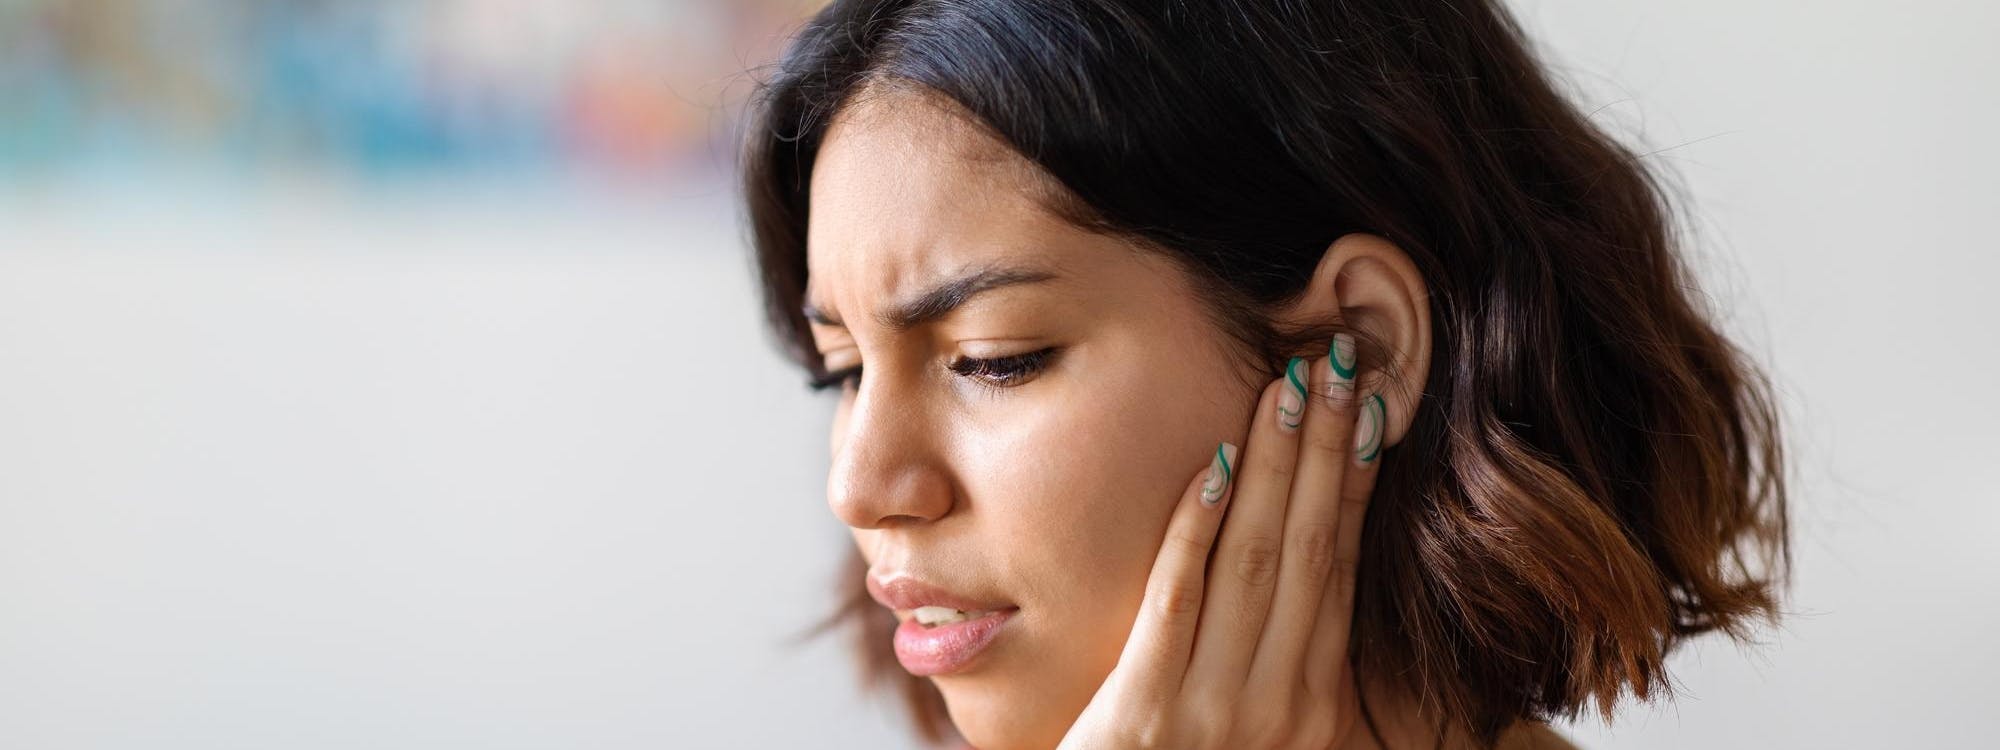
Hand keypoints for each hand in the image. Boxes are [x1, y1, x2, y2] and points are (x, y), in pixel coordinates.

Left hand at [1058, 335, 1386, 749]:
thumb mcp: (1257, 730)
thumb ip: (1284, 661)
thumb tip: (1313, 557)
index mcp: (1317, 706)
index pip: (1344, 568)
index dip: (1356, 482)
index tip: (1368, 406)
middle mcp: (1283, 707)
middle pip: (1314, 550)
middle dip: (1328, 451)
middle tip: (1339, 364)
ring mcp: (1217, 711)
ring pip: (1256, 562)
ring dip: (1274, 466)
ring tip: (1286, 388)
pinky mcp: (1145, 713)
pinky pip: (1178, 600)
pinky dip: (1198, 528)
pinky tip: (1213, 464)